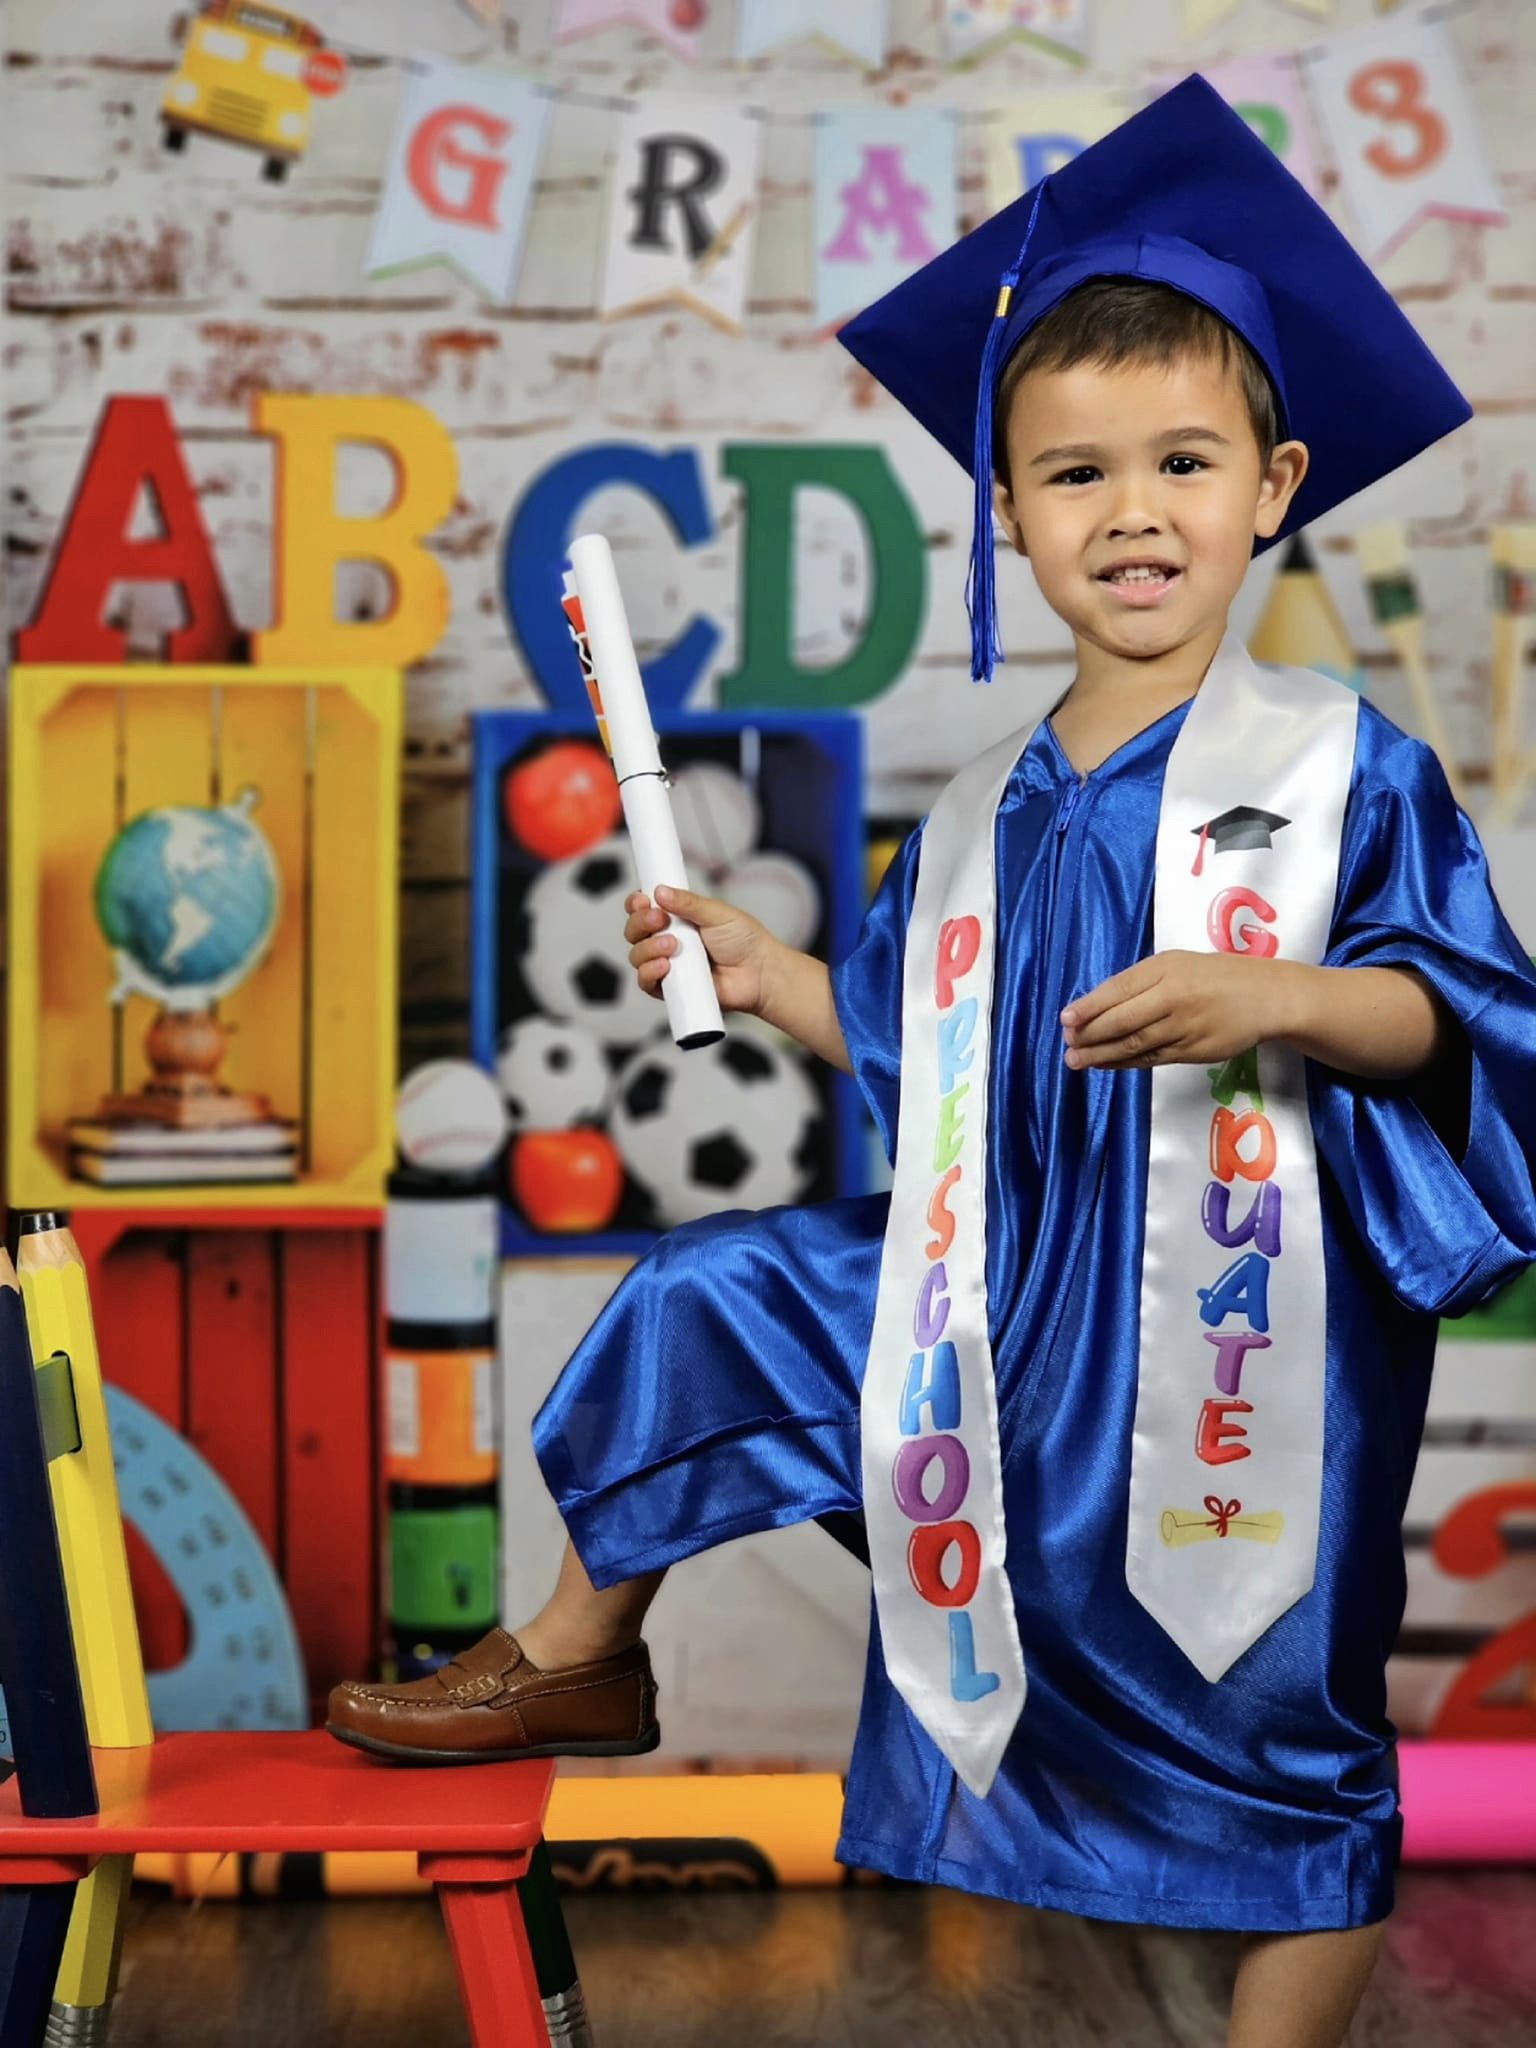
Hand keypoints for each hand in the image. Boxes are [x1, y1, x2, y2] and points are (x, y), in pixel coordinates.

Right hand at [624, 883, 778, 1016]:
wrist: (760, 972)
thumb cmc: (745, 941)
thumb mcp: (717, 912)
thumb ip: (688, 902)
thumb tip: (660, 891)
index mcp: (676, 918)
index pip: (643, 909)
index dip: (636, 904)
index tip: (642, 900)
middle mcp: (667, 940)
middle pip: (634, 931)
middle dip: (640, 923)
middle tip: (660, 920)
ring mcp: (668, 965)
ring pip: (636, 956)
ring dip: (647, 948)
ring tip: (672, 945)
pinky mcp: (671, 988)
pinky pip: (646, 983)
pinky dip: (649, 973)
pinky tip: (665, 966)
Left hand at [1060, 951, 1299, 1069]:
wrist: (1266, 997)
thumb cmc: (1215, 976)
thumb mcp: (1177, 964)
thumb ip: (1141, 982)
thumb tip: (1096, 1004)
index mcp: (1166, 969)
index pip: (1119, 990)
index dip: (1089, 1007)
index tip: (1065, 1019)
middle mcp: (1174, 997)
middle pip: (1123, 1020)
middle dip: (1090, 1034)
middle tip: (1067, 1044)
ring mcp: (1184, 1027)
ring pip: (1135, 1044)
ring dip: (1102, 1054)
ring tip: (1076, 1060)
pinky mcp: (1193, 1052)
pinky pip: (1152, 1059)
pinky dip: (1125, 1062)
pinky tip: (1106, 1064)